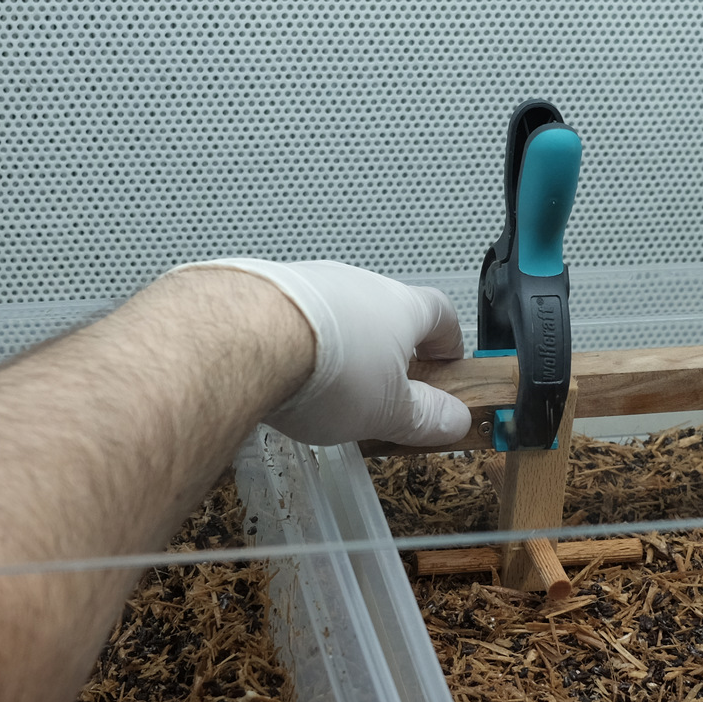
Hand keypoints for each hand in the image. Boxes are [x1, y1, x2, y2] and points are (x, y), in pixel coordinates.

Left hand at [185, 259, 471, 446]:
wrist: (246, 336)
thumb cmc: (330, 369)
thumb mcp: (389, 411)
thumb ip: (426, 416)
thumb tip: (456, 421)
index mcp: (402, 307)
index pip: (442, 314)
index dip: (448, 341)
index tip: (447, 363)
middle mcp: (360, 283)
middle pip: (387, 309)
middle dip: (389, 345)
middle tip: (384, 384)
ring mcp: (311, 280)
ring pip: (338, 310)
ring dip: (341, 340)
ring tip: (327, 381)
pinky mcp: (266, 288)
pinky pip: (294, 312)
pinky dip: (297, 337)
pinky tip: (283, 368)